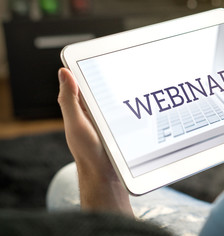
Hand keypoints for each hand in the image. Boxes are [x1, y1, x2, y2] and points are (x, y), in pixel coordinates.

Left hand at [58, 68, 132, 215]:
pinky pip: (127, 112)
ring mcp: (108, 120)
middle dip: (115, 77)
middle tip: (129, 66)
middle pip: (104, 88)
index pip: (83, 81)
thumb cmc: (88, 152)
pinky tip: (143, 102)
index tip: (103, 55)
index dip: (90, 67)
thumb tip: (64, 72)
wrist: (106, 175)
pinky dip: (133, 106)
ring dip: (126, 92)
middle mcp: (93, 112)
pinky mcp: (120, 128)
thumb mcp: (77, 123)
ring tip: (140, 82)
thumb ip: (70, 100)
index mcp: (79, 108)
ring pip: (117, 99)